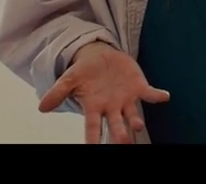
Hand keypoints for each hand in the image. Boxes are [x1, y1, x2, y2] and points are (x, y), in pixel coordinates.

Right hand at [39, 41, 170, 143]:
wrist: (100, 56)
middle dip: (119, 134)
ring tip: (139, 126)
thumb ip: (58, 93)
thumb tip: (41, 107)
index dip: (92, 138)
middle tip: (122, 143)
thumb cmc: (85, 73)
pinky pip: (149, 94)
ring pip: (132, 114)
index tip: (92, 149)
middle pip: (115, 124)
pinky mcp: (139, 87)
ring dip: (136, 120)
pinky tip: (164, 96)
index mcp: (94, 107)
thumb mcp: (69, 79)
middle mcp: (111, 107)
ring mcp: (126, 99)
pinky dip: (156, 96)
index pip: (92, 127)